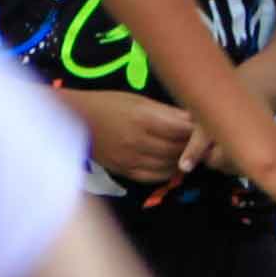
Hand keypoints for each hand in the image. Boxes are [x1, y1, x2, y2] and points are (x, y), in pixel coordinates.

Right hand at [63, 91, 201, 190]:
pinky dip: (168, 171)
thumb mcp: (138, 100)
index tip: (203, 128)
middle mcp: (138, 141)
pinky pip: (155, 176)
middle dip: (192, 145)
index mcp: (143, 119)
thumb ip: (167, 112)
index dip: (198, 131)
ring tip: (185, 151)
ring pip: (170, 164)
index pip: (184, 130)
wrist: (72, 119)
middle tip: (198, 141)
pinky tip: (170, 164)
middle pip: (179, 149)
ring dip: (182, 159)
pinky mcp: (123, 170)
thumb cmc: (106, 103)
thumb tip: (196, 119)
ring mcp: (130, 158)